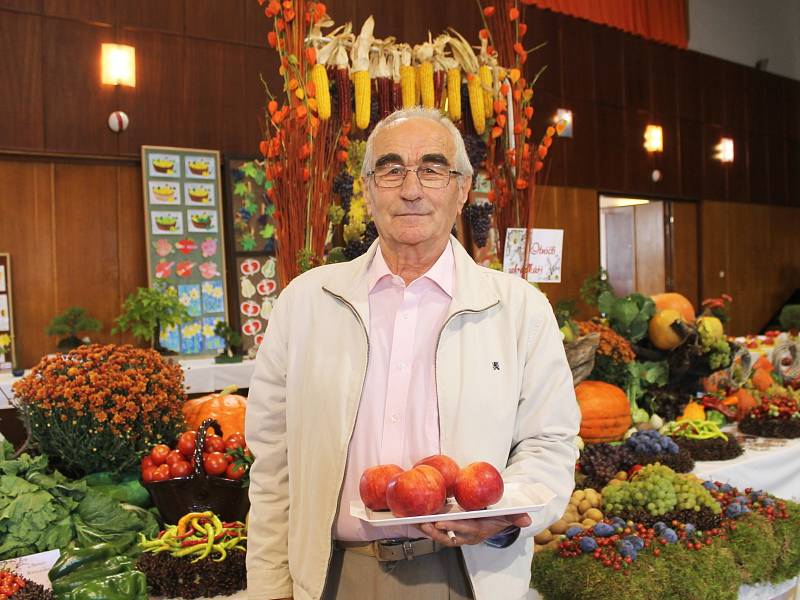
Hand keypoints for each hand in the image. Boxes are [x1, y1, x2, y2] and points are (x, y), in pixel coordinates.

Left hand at [415, 513, 530, 546]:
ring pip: (441, 536)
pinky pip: (438, 531)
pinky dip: (427, 527)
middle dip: (436, 531)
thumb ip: (517, 517)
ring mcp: (458, 534)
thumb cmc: (499, 517)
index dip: (454, 526)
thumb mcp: (509, 516)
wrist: (495, 524)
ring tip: (415, 522)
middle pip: (449, 536)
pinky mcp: (452, 530)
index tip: (442, 522)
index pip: (466, 529)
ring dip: (428, 530)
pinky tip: (415, 520)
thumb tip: (527, 519)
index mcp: (479, 530)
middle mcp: (467, 535)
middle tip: (423, 523)